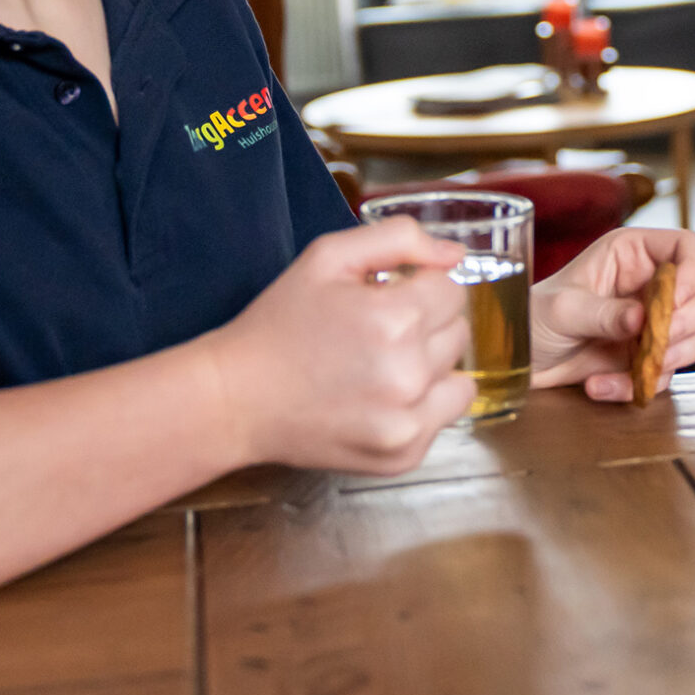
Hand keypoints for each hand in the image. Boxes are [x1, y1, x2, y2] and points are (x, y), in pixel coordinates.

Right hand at [203, 217, 477, 474]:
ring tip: (380, 367)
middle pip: (458, 332)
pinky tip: (379, 398)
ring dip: (430, 366)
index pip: (452, 290)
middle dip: (425, 325)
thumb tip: (456, 255)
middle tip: (376, 333)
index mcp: (396, 318)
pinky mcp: (404, 455)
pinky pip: (443, 417)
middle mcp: (410, 373)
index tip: (387, 298)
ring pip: (458, 376)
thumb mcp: (327, 257)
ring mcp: (409, 421)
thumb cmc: (280, 323)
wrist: (236, 398)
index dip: (419, 288)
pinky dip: (422, 406)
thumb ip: (398, 239)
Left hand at [530, 227, 694, 401]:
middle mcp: (652, 281)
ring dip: (679, 355)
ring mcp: (657, 319)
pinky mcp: (653, 354)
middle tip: (659, 341)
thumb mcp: (562, 310)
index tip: (677, 300)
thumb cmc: (534, 318)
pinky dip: (644, 382)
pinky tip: (604, 385)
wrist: (519, 362)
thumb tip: (642, 318)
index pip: (688, 246)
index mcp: (633, 253)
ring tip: (638, 368)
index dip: (693, 271)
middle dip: (689, 321)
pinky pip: (672, 370)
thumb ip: (603, 313)